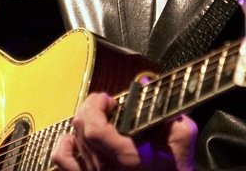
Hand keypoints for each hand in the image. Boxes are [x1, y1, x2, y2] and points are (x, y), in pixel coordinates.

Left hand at [51, 92, 196, 170]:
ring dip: (83, 121)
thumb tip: (147, 83)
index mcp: (127, 157)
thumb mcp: (181, 140)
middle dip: (91, 107)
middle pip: (81, 127)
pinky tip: (78, 138)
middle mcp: (105, 167)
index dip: (97, 106)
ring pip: (73, 139)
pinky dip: (66, 144)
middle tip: (106, 104)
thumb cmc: (174, 170)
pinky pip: (63, 160)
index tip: (110, 100)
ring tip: (97, 118)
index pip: (94, 129)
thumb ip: (169, 111)